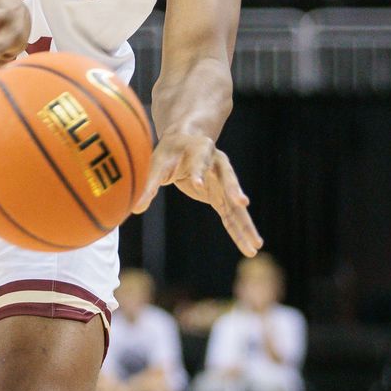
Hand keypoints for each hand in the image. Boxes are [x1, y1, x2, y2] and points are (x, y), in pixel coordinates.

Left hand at [132, 132, 262, 256]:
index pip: (200, 160)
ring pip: (235, 203)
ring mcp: (223, 182)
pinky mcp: (222, 195)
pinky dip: (240, 230)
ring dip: (245, 223)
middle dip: (234, 189)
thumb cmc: (168, 152)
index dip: (199, 170)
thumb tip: (135, 209)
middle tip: (241, 202)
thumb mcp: (156, 164)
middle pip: (228, 177)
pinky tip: (251, 246)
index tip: (197, 184)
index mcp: (199, 149)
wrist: (184, 143)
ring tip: (256, 244)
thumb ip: (149, 185)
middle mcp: (218, 164)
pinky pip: (233, 215)